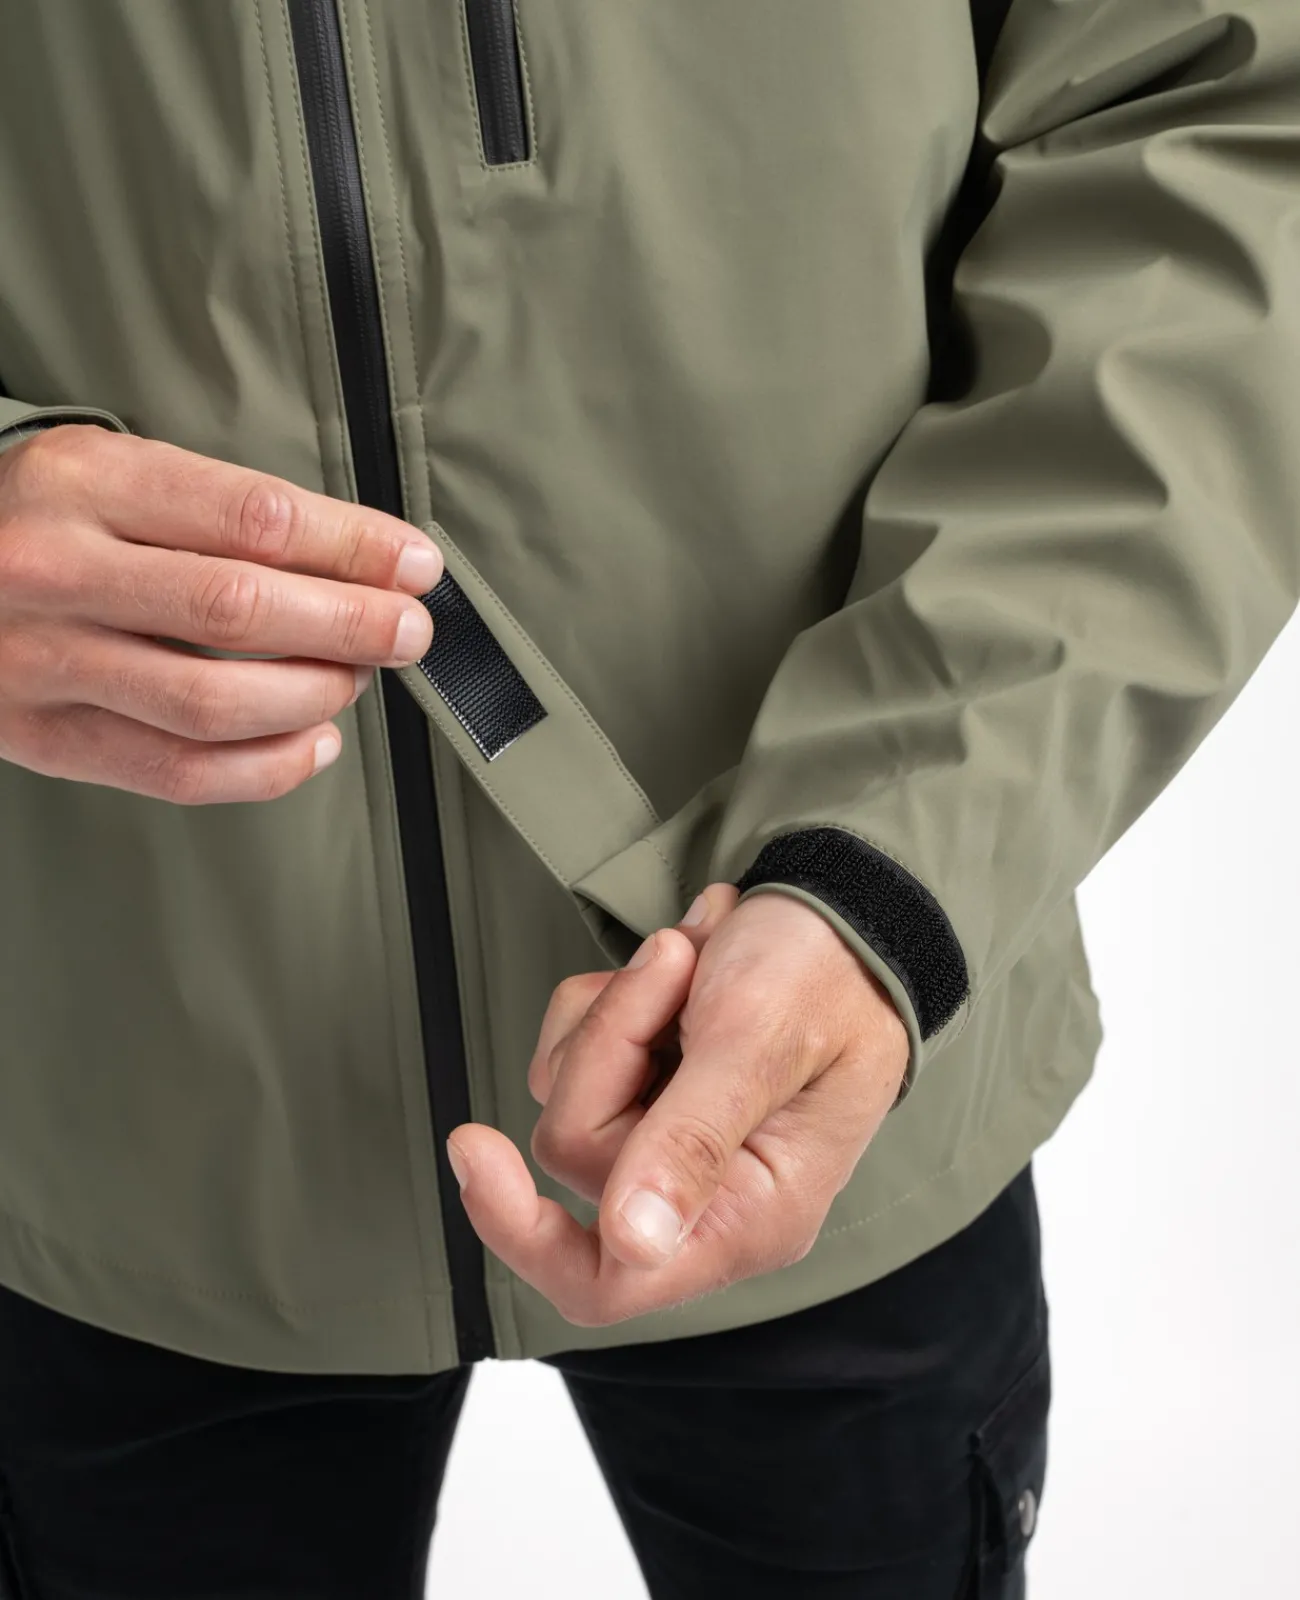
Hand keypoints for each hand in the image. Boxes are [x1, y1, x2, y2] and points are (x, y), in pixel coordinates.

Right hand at [0, 425, 441, 801]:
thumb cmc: (40, 521)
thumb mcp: (117, 474)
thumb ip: (226, 511)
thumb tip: (365, 563)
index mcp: (83, 481)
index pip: (251, 518)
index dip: (353, 548)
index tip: (413, 564)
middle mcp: (54, 570)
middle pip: (237, 610)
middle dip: (350, 625)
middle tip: (409, 631)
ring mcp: (44, 663)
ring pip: (213, 702)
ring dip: (314, 695)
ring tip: (356, 678)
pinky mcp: (49, 739)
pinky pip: (180, 773)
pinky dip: (269, 767)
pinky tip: (315, 741)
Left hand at [447, 884, 909, 1325]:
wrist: (847, 911)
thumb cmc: (825, 976)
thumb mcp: (759, 1041)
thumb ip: (694, 1142)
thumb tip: (634, 1243)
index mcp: (750, 1216)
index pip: (611, 1280)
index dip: (524, 1233)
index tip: (474, 1151)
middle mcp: (703, 1198)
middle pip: (579, 1146)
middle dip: (615, 1037)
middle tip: (680, 961)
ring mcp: (668, 1144)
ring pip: (568, 1093)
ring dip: (620, 1006)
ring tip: (696, 957)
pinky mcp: (646, 1096)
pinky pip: (575, 1054)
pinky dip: (614, 998)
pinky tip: (684, 963)